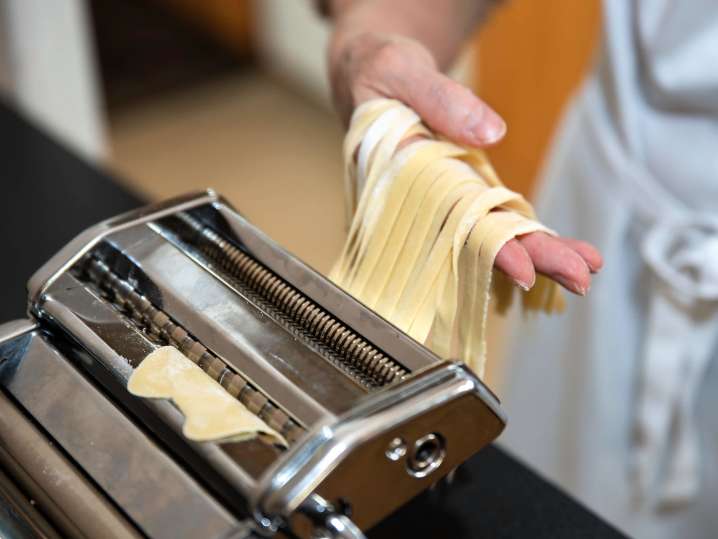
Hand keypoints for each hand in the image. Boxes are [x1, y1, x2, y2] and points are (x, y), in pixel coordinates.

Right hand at [329, 31, 601, 293]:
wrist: (377, 80)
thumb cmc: (380, 72)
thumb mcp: (398, 70)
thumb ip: (437, 97)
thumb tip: (493, 133)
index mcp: (402, 178)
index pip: (448, 221)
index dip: (486, 247)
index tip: (524, 270)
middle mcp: (428, 200)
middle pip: (482, 238)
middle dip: (531, 258)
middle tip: (579, 277)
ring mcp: (451, 200)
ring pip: (497, 234)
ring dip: (543, 253)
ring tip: (588, 268)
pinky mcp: (468, 193)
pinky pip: (503, 217)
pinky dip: (536, 234)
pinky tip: (573, 250)